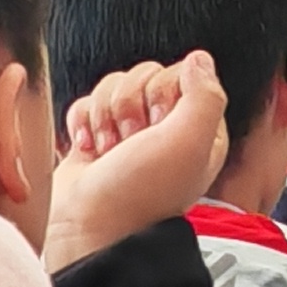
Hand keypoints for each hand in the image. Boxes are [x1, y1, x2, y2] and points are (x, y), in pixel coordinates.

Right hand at [47, 50, 227, 268]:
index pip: (181, 73)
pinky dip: (82, 122)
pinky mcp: (94, 137)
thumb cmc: (140, 194)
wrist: (89, 228)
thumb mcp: (189, 142)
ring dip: (104, 115)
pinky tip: (88, 150)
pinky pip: (85, 102)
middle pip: (143, 75)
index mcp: (198, 128)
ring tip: (109, 151)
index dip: (161, 92)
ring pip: (113, 85)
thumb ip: (204, 95)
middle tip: (131, 142)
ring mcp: (128, 133)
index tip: (157, 126)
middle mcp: (166, 128)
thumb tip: (199, 59)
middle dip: (129, 105)